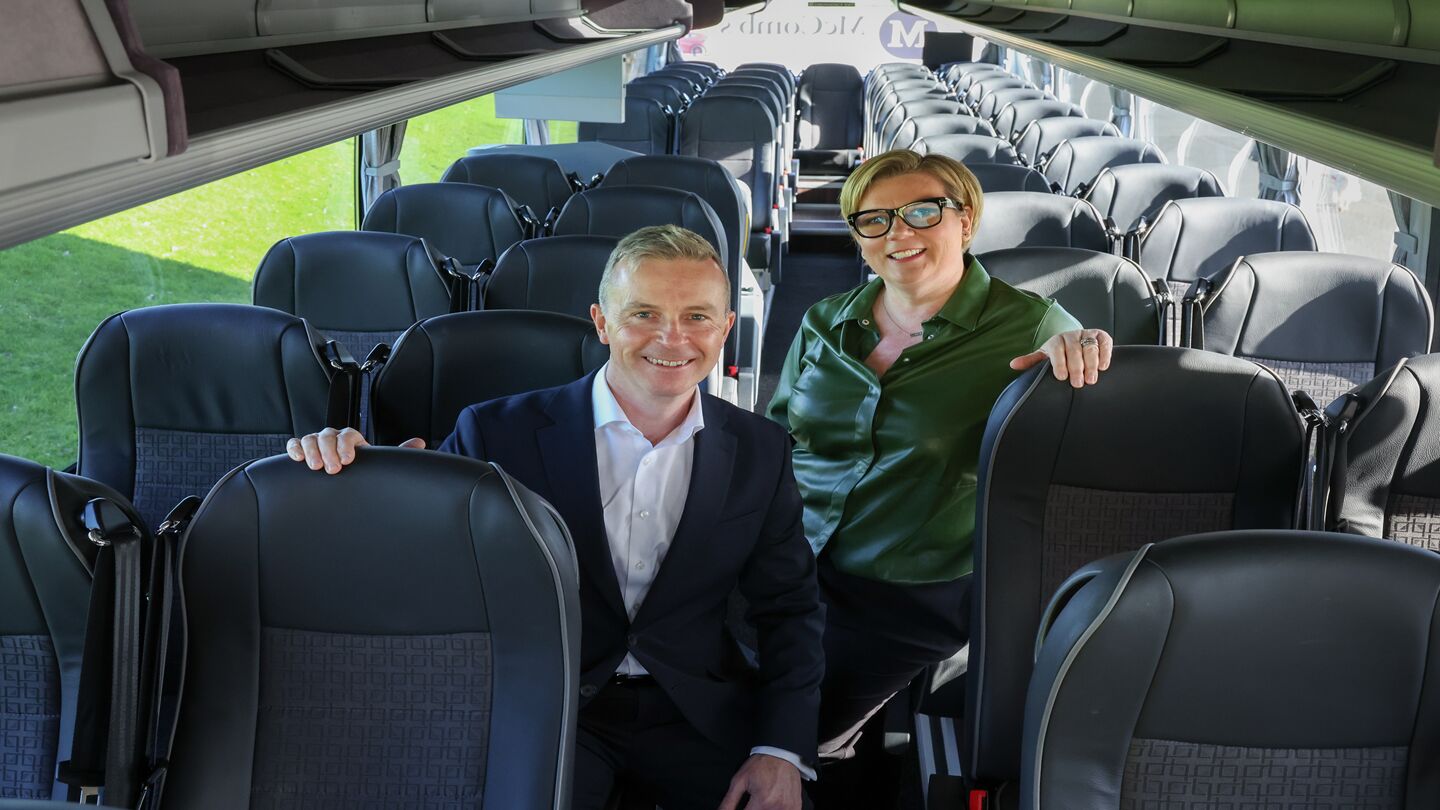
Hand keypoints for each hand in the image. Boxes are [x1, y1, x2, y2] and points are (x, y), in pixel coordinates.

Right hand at [284, 427, 424, 473]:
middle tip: (332, 469)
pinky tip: (297, 459)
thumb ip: (398, 454)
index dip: (347, 445)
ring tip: (315, 467)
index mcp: (353, 441)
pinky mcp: (303, 453)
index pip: (349, 435)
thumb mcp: (380, 466)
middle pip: (328, 435)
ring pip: (311, 438)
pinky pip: (295, 444)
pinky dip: (294, 449)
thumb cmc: (364, 474)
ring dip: (311, 450)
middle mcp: (334, 440)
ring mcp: (317, 445)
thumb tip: (419, 443)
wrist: (349, 486)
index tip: (348, 461)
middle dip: (329, 451)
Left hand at [717, 754, 801, 809]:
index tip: (743, 806)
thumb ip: (729, 801)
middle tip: (752, 801)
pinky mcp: (795, 807)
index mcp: (762, 801)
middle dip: (753, 809)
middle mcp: (776, 807)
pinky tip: (772, 802)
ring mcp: (788, 808)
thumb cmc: (761, 765)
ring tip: (763, 799)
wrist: (782, 754)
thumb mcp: (740, 780)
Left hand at [1009, 329, 1112, 387]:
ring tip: (1091, 379)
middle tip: (1078, 383)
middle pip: (1074, 350)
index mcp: (1056, 340)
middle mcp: (1072, 335)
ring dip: (1091, 363)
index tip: (1061, 377)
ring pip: (1090, 347)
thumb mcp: (1045, 356)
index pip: (1057, 349)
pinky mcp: (1101, 335)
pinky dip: (1105, 354)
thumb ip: (1032, 361)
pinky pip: (1104, 342)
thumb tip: (1013, 364)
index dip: (1059, 363)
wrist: (1075, 341)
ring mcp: (1087, 334)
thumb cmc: (1059, 353)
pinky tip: (1103, 367)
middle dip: (1076, 367)